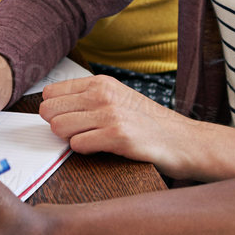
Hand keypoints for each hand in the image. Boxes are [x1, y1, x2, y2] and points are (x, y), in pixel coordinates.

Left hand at [39, 75, 234, 180]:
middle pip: (49, 111)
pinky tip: (104, 149)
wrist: (185, 141)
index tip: (67, 121)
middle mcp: (103, 93)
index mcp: (101, 82)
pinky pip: (77, 145)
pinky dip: (85, 151)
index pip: (51, 93)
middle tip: (80, 134)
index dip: (54, 111)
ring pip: (59, 128)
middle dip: (59, 126)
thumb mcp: (118, 100)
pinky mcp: (118, 136)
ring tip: (94, 141)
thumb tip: (50, 111)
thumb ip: (88, 101)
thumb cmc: (149, 124)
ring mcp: (111, 113)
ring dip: (71, 139)